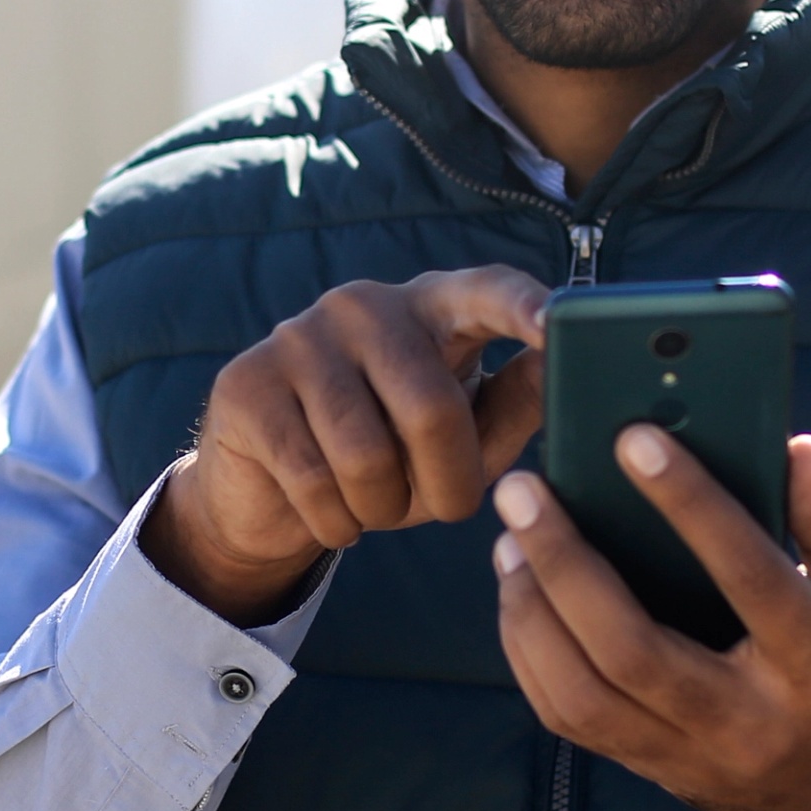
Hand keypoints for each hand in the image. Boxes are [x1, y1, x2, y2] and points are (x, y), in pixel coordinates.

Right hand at [145, 267, 553, 624]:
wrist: (272, 493)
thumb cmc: (392, 460)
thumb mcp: (465, 441)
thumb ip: (516, 405)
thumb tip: (564, 365)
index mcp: (430, 308)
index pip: (484, 289)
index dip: (521, 305)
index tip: (557, 324)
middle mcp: (364, 306)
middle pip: (430, 407)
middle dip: (448, 484)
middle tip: (444, 509)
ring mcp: (298, 337)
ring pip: (366, 454)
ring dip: (384, 509)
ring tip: (377, 505)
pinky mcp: (247, 384)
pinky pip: (311, 478)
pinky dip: (335, 522)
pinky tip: (332, 513)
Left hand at [491, 429, 810, 810]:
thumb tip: (797, 449)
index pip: (752, 579)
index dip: (693, 506)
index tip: (634, 438)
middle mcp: (750, 724)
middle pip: (634, 650)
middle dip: (566, 562)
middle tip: (522, 490)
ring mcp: (694, 758)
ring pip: (584, 695)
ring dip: (532, 610)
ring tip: (510, 540)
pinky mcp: (652, 770)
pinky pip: (568, 719)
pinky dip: (530, 651)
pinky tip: (521, 592)